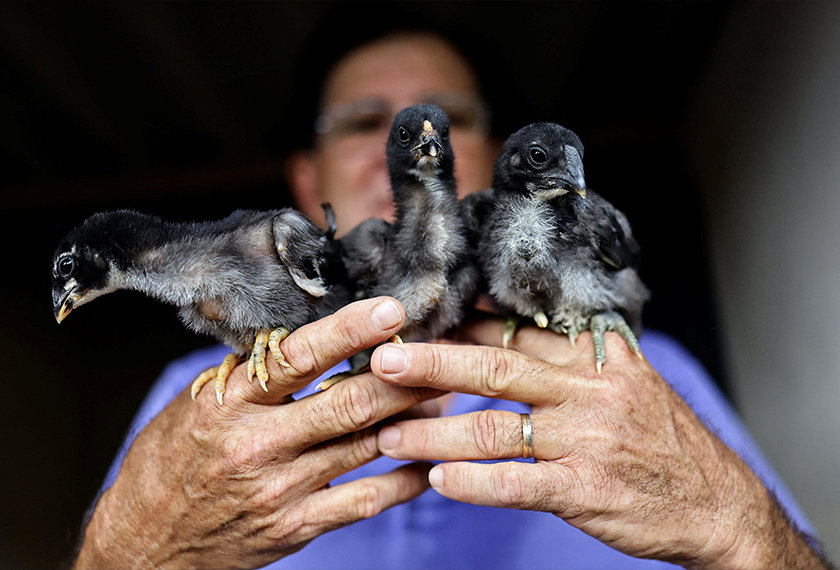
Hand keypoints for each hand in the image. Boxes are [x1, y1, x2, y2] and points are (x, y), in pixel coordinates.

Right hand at [74, 297, 440, 569]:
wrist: (144, 545)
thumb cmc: (169, 464)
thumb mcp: (193, 405)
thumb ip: (250, 376)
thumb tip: (304, 341)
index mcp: (229, 404)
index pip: (298, 357)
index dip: (350, 331)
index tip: (390, 310)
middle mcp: (258, 444)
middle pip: (350, 403)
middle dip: (404, 376)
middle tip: (440, 353)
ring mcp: (281, 489)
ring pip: (367, 445)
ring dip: (413, 419)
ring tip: (444, 395)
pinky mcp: (296, 526)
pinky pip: (365, 500)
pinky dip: (404, 481)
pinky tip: (429, 463)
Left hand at [371, 319, 826, 568]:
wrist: (716, 501)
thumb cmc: (659, 438)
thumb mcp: (626, 379)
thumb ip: (570, 354)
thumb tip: (504, 326)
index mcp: (595, 357)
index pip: (514, 332)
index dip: (459, 330)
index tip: (416, 329)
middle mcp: (588, 390)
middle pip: (496, 368)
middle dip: (433, 363)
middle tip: (384, 362)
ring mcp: (586, 440)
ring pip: (494, 429)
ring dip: (434, 433)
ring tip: (390, 436)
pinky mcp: (584, 489)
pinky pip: (516, 483)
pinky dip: (473, 482)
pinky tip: (439, 481)